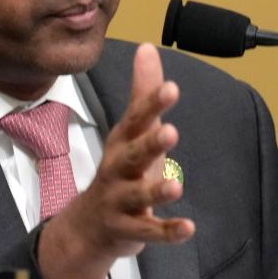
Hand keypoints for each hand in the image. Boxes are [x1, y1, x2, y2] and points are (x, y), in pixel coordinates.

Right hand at [37, 43, 194, 278]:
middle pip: (132, 155)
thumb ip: (143, 92)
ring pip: (137, 196)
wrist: (89, 224)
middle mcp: (118, 169)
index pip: (136, 120)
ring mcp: (120, 200)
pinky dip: (167, 231)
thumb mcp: (130, 130)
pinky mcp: (128, 229)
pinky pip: (148, 231)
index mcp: (123, 142)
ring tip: (176, 186)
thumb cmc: (119, 169)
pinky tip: (188, 228)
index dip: (152, 105)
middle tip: (170, 131)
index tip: (171, 88)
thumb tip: (147, 47)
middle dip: (150, 144)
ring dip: (156, 191)